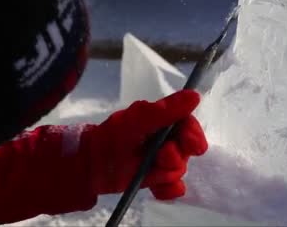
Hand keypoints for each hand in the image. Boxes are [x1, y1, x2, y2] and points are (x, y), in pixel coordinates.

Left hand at [82, 90, 207, 199]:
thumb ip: (165, 110)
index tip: (189, 144)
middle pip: (188, 151)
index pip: (191, 127)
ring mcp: (165, 161)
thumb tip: (194, 96)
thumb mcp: (137, 120)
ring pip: (181, 170)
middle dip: (175, 157)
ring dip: (165, 173)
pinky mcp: (160, 181)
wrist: (91, 166)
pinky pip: (175, 188)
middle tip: (159, 157)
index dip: (194, 136)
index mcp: (165, 121)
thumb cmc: (112, 137)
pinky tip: (156, 189)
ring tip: (146, 170)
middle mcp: (169, 140)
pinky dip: (167, 190)